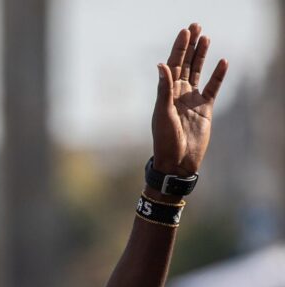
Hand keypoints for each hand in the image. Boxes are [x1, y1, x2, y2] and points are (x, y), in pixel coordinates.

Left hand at [152, 23, 228, 175]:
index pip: (173, 65)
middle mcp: (178, 93)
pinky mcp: (204, 108)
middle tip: (195, 26)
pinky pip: (213, 87)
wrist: (177, 161)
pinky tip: (223, 61)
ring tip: (205, 37)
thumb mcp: (162, 114)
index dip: (179, 48)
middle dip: (190, 45)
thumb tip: (162, 65)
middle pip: (185, 64)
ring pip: (197, 71)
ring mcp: (192, 99)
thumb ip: (164, 90)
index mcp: (166, 93)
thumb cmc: (165, 140)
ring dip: (201, 55)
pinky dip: (218, 75)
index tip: (185, 32)